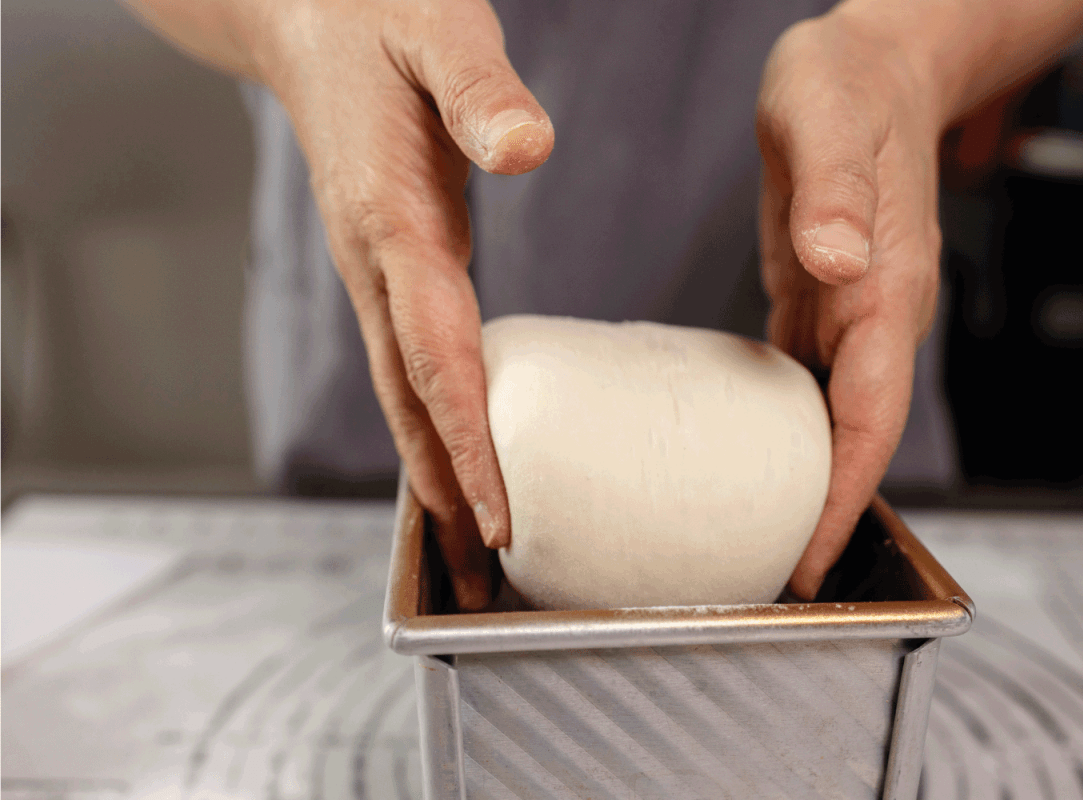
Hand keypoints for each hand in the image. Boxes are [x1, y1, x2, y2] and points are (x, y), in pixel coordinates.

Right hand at [247, 0, 551, 609]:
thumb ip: (480, 87)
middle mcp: (375, 259)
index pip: (435, 351)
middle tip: (485, 563)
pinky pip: (410, 357)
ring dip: (434, 467)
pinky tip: (461, 450)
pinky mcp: (389, 263)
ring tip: (471, 540)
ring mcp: (375, 267)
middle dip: (446, 483)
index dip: (466, 436)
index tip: (497, 509)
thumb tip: (528, 149)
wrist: (313, 13)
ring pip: (402, 387)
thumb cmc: (382, 17)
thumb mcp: (438, 28)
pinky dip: (434, 416)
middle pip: (409, 395)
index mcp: (392, 218)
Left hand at [756, 11, 941, 598]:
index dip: (845, 492)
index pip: (872, 416)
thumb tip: (837, 263)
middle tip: (773, 572)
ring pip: (831, 417)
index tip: (814, 555)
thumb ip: (836, 194)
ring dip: (801, 478)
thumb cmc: (850, 84)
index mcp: (886, 288)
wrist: (868, 65)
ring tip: (754, 532)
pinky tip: (744, 452)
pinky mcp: (819, 298)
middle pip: (854, 437)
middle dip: (822, 509)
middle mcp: (874, 312)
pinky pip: (804, 381)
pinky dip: (781, 427)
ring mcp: (850, 309)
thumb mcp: (830, 122)